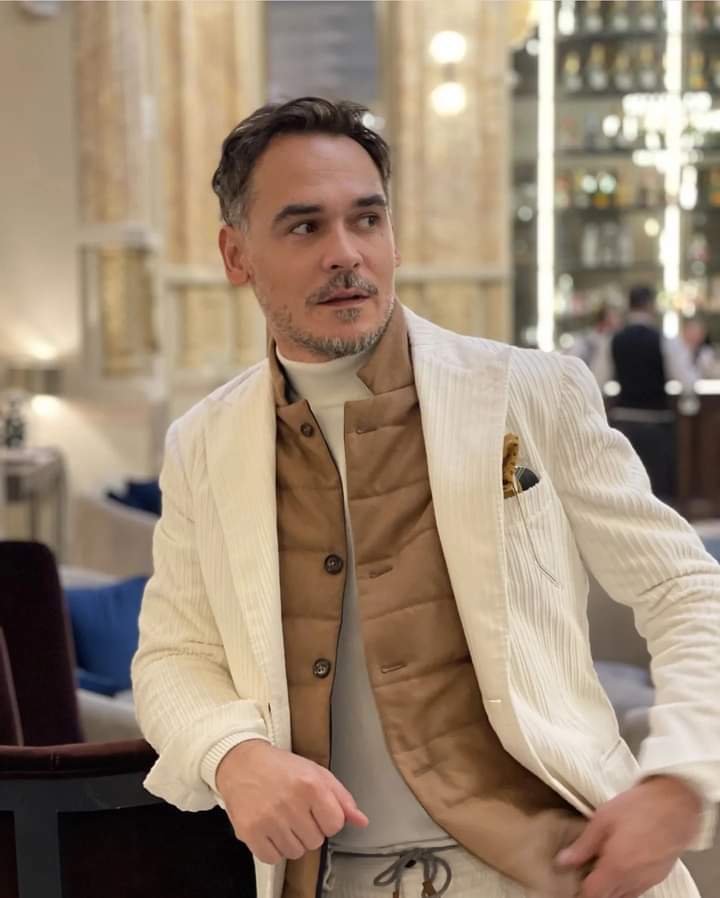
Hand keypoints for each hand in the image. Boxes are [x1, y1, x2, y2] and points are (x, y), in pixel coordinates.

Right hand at [215, 739, 368, 863]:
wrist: (241, 763)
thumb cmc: (281, 768)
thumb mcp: (316, 772)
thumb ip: (341, 798)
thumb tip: (362, 821)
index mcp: (311, 785)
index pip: (335, 824)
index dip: (328, 819)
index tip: (316, 809)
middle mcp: (291, 803)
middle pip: (316, 841)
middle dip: (309, 828)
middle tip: (295, 810)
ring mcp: (269, 819)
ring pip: (296, 852)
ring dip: (291, 840)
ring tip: (282, 818)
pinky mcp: (250, 832)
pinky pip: (273, 858)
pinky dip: (273, 848)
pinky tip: (270, 829)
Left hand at [555, 776, 701, 897]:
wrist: (676, 804)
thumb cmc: (640, 807)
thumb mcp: (604, 819)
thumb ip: (583, 845)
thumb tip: (564, 860)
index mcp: (616, 867)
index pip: (592, 894)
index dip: (580, 890)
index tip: (572, 880)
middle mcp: (633, 880)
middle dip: (595, 888)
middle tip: (585, 871)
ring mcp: (648, 880)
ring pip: (623, 896)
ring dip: (610, 888)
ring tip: (601, 866)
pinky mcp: (658, 877)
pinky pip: (637, 889)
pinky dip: (625, 883)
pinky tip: (620, 865)